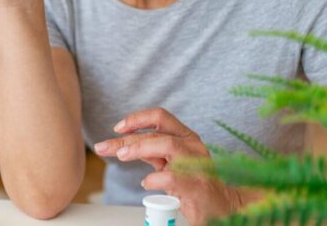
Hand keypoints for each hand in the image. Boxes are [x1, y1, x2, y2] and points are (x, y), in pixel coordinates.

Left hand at [93, 108, 251, 224]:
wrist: (221, 208)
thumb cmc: (194, 185)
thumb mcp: (171, 163)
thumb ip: (153, 152)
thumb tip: (124, 145)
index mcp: (186, 137)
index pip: (160, 116)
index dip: (136, 119)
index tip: (117, 128)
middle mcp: (193, 145)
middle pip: (157, 132)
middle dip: (126, 138)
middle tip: (105, 147)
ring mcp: (197, 164)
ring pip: (167, 144)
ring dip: (140, 148)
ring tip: (122, 156)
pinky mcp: (197, 184)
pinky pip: (172, 176)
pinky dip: (153, 179)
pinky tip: (145, 184)